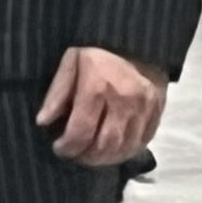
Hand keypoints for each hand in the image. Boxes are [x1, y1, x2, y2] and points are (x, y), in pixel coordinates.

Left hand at [37, 47, 167, 168]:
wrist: (136, 43)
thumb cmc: (96, 53)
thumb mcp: (70, 64)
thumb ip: (57, 93)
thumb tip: (43, 122)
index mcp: (98, 88)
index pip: (81, 131)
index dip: (68, 146)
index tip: (59, 148)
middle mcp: (125, 101)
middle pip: (105, 145)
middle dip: (86, 157)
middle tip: (74, 156)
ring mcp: (145, 108)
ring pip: (125, 148)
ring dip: (105, 159)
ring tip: (90, 156)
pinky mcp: (158, 112)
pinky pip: (142, 142)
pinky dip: (125, 152)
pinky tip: (111, 151)